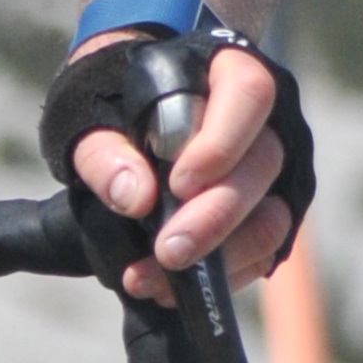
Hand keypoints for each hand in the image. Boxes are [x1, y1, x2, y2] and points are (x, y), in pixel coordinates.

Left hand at [67, 38, 288, 302]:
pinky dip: (219, 276)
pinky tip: (169, 288)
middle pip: (263, 165)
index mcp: (226, 73)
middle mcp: (263, 121)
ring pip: (272, 217)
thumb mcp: (90, 119)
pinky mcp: (265, 216)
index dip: (222, 143)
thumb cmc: (110, 109)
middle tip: (168, 251)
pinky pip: (261, 253)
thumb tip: (135, 199)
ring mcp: (270, 172)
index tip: (179, 185)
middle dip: (216, 217)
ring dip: (220, 257)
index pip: (249, 96)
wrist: (119, 121)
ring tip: (155, 279)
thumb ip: (104, 154)